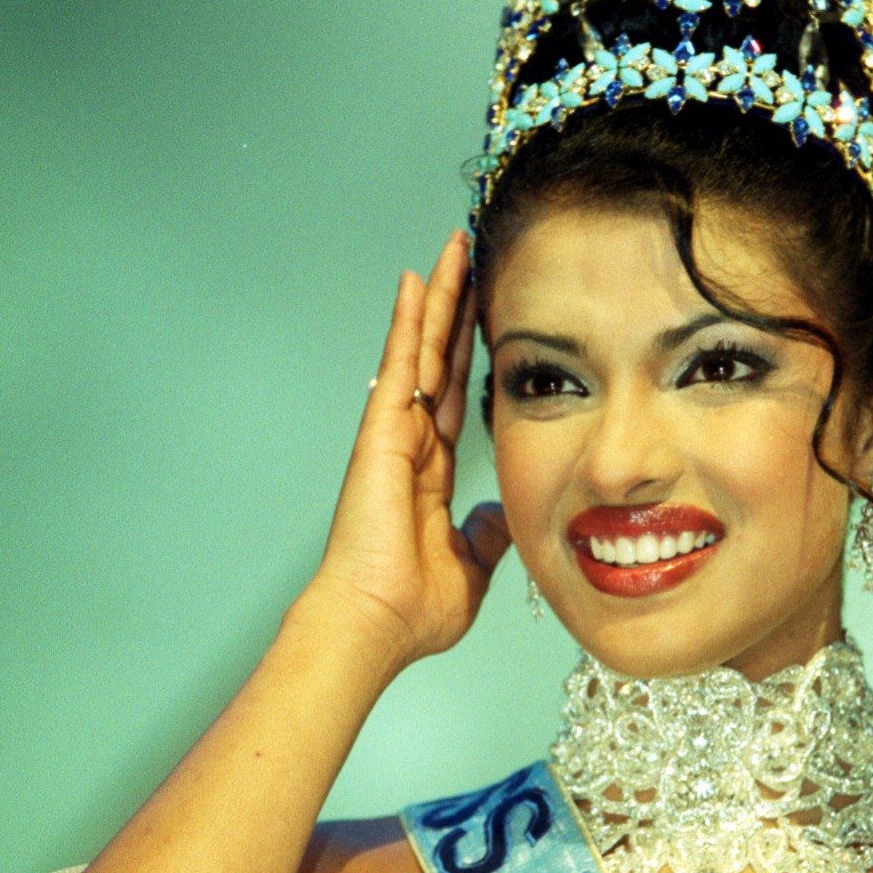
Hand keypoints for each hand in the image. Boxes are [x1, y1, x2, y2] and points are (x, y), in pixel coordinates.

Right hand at [309, 230, 510, 671]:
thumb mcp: (471, 568)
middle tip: (470, 257)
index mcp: (429, 474)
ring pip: (420, 350)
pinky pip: (400, 364)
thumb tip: (496, 516)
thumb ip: (485, 535)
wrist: (376, 624)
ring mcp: (392, 434)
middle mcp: (409, 446)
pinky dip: (409, 321)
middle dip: (455, 309)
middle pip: (437, 360)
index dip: (467, 355)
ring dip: (438, 298)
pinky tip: (418, 281)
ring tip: (453, 247)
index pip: (453, 398)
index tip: (486, 316)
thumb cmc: (412, 610)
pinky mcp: (381, 432)